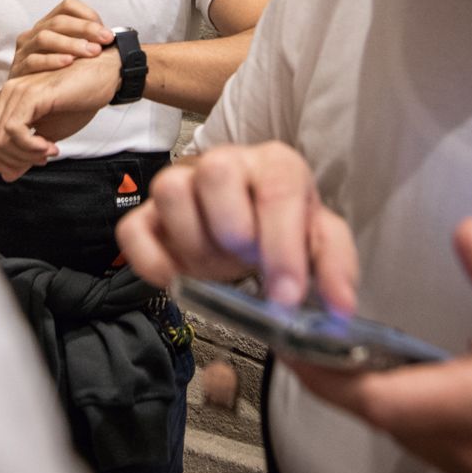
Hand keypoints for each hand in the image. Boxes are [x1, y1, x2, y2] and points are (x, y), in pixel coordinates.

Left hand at [0, 50, 120, 180]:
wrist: (105, 76)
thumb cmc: (80, 100)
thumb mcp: (50, 134)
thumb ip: (26, 153)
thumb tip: (8, 176)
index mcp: (9, 102)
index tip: (28, 165)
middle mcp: (7, 95)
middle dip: (10, 161)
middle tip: (39, 162)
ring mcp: (17, 92)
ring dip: (23, 155)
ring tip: (47, 153)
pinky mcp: (31, 95)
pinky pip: (14, 130)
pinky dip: (30, 146)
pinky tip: (50, 146)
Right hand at [9, 0, 113, 77]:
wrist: (33, 110)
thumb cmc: (59, 81)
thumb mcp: (75, 58)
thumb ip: (89, 45)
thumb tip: (113, 38)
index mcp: (48, 26)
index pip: (67, 7)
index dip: (88, 15)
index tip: (106, 31)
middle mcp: (34, 34)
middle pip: (58, 21)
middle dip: (86, 29)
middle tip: (106, 39)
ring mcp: (24, 52)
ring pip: (44, 37)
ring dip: (70, 43)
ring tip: (91, 52)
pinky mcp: (18, 70)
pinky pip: (33, 61)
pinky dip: (52, 60)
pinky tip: (69, 63)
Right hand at [116, 141, 359, 311]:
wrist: (252, 230)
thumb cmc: (285, 230)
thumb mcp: (321, 244)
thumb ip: (336, 269)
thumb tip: (339, 308)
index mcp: (276, 165)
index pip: (278, 187)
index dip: (282, 246)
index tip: (285, 297)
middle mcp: (226, 164)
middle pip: (215, 170)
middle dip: (233, 229)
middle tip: (245, 262)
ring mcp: (182, 185)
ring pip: (169, 190)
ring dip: (194, 244)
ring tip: (217, 266)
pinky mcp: (149, 216)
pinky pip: (132, 230)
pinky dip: (151, 261)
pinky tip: (178, 279)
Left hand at [288, 217, 471, 472]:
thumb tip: (468, 235)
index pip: (379, 399)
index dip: (329, 374)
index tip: (296, 344)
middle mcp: (470, 449)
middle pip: (381, 417)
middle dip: (346, 378)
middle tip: (319, 337)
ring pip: (407, 434)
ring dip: (390, 396)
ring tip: (376, 351)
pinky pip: (438, 449)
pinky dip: (427, 416)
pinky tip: (453, 382)